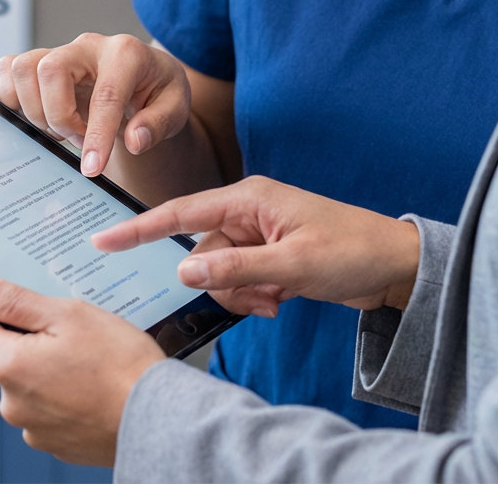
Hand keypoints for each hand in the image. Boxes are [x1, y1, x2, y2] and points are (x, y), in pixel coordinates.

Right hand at [0, 34, 190, 178]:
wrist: (148, 76)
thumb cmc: (159, 90)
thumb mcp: (176, 108)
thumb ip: (158, 123)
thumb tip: (134, 140)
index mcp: (127, 54)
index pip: (105, 94)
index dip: (97, 134)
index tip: (92, 168)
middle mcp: (89, 46)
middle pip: (50, 70)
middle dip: (59, 116)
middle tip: (80, 141)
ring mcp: (62, 51)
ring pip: (23, 67)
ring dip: (35, 110)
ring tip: (63, 131)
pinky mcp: (43, 61)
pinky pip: (9, 68)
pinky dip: (12, 98)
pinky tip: (39, 118)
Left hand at [0, 273, 163, 466]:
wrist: (155, 418)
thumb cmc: (119, 364)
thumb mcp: (68, 314)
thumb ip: (15, 301)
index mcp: (10, 366)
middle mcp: (12, 404)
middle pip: (3, 354)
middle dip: (28, 336)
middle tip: (68, 324)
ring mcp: (33, 428)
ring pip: (28, 382)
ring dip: (48, 366)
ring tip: (90, 356)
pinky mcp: (55, 443)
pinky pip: (49, 407)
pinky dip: (64, 392)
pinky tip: (93, 382)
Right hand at [93, 176, 420, 317]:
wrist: (394, 265)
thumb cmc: (352, 251)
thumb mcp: (294, 264)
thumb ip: (236, 268)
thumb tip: (185, 269)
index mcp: (250, 198)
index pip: (181, 211)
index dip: (140, 228)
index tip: (103, 238)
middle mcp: (249, 212)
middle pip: (203, 252)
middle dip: (224, 282)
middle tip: (264, 296)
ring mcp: (259, 236)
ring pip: (220, 272)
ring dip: (243, 294)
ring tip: (279, 297)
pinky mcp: (269, 256)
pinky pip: (240, 281)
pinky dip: (255, 297)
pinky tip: (283, 299)